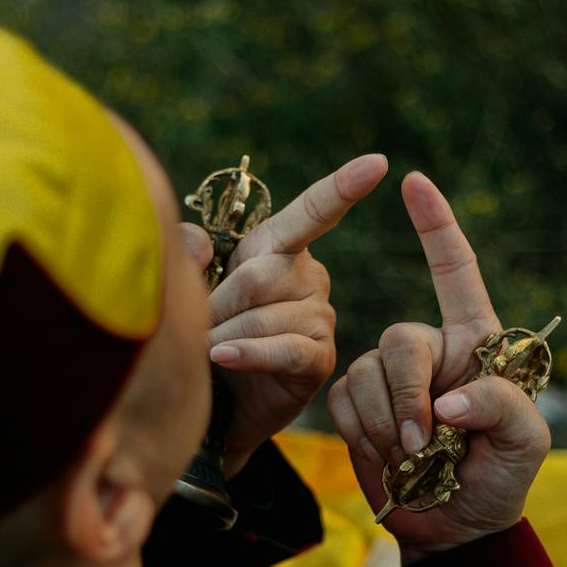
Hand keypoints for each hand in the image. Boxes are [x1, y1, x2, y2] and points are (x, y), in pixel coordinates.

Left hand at [180, 153, 388, 476]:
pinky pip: (282, 348)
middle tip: (195, 328)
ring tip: (206, 353)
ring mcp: (320, 317)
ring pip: (266, 316)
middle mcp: (310, 277)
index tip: (377, 163)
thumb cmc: (206, 333)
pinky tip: (222, 359)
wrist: (219, 403)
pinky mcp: (319, 358)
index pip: (313, 211)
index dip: (342, 187)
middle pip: (259, 276)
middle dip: (217, 305)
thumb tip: (198, 243)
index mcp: (281, 248)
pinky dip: (247, 353)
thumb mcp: (191, 286)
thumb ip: (188, 252)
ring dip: (224, 336)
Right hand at [326, 171, 549, 560]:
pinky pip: (343, 400)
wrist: (454, 530)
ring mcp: (392, 378)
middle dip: (409, 395)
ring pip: (367, 373)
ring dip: (388, 424)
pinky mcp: (358, 406)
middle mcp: (433, 351)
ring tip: (414, 462)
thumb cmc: (500, 482)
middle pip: (402, 340)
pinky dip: (363, 434)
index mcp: (478, 345)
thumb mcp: (526, 447)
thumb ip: (502, 408)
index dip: (437, 227)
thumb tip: (449, 397)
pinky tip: (388, 460)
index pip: (458, 274)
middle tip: (425, 446)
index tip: (415, 182)